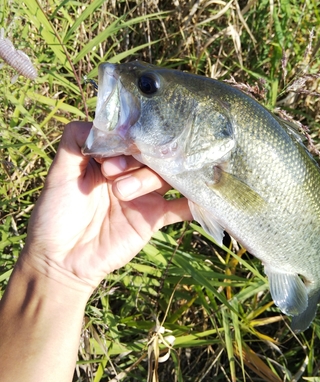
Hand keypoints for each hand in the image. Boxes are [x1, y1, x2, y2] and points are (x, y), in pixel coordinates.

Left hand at [24, 121, 190, 291]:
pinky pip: (180, 209)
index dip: (125, 139)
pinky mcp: (154, 218)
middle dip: (137, 159)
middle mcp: (131, 173)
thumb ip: (74, 143)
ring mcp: (145, 196)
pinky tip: (202, 198)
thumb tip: (99, 121)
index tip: (114, 149)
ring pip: (165, 176)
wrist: (62, 261)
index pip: (130, 138)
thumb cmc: (55, 215)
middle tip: (113, 173)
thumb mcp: (59, 174)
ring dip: (148, 180)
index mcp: (110, 159)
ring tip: (121, 194)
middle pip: (152, 154)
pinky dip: (193, 203)